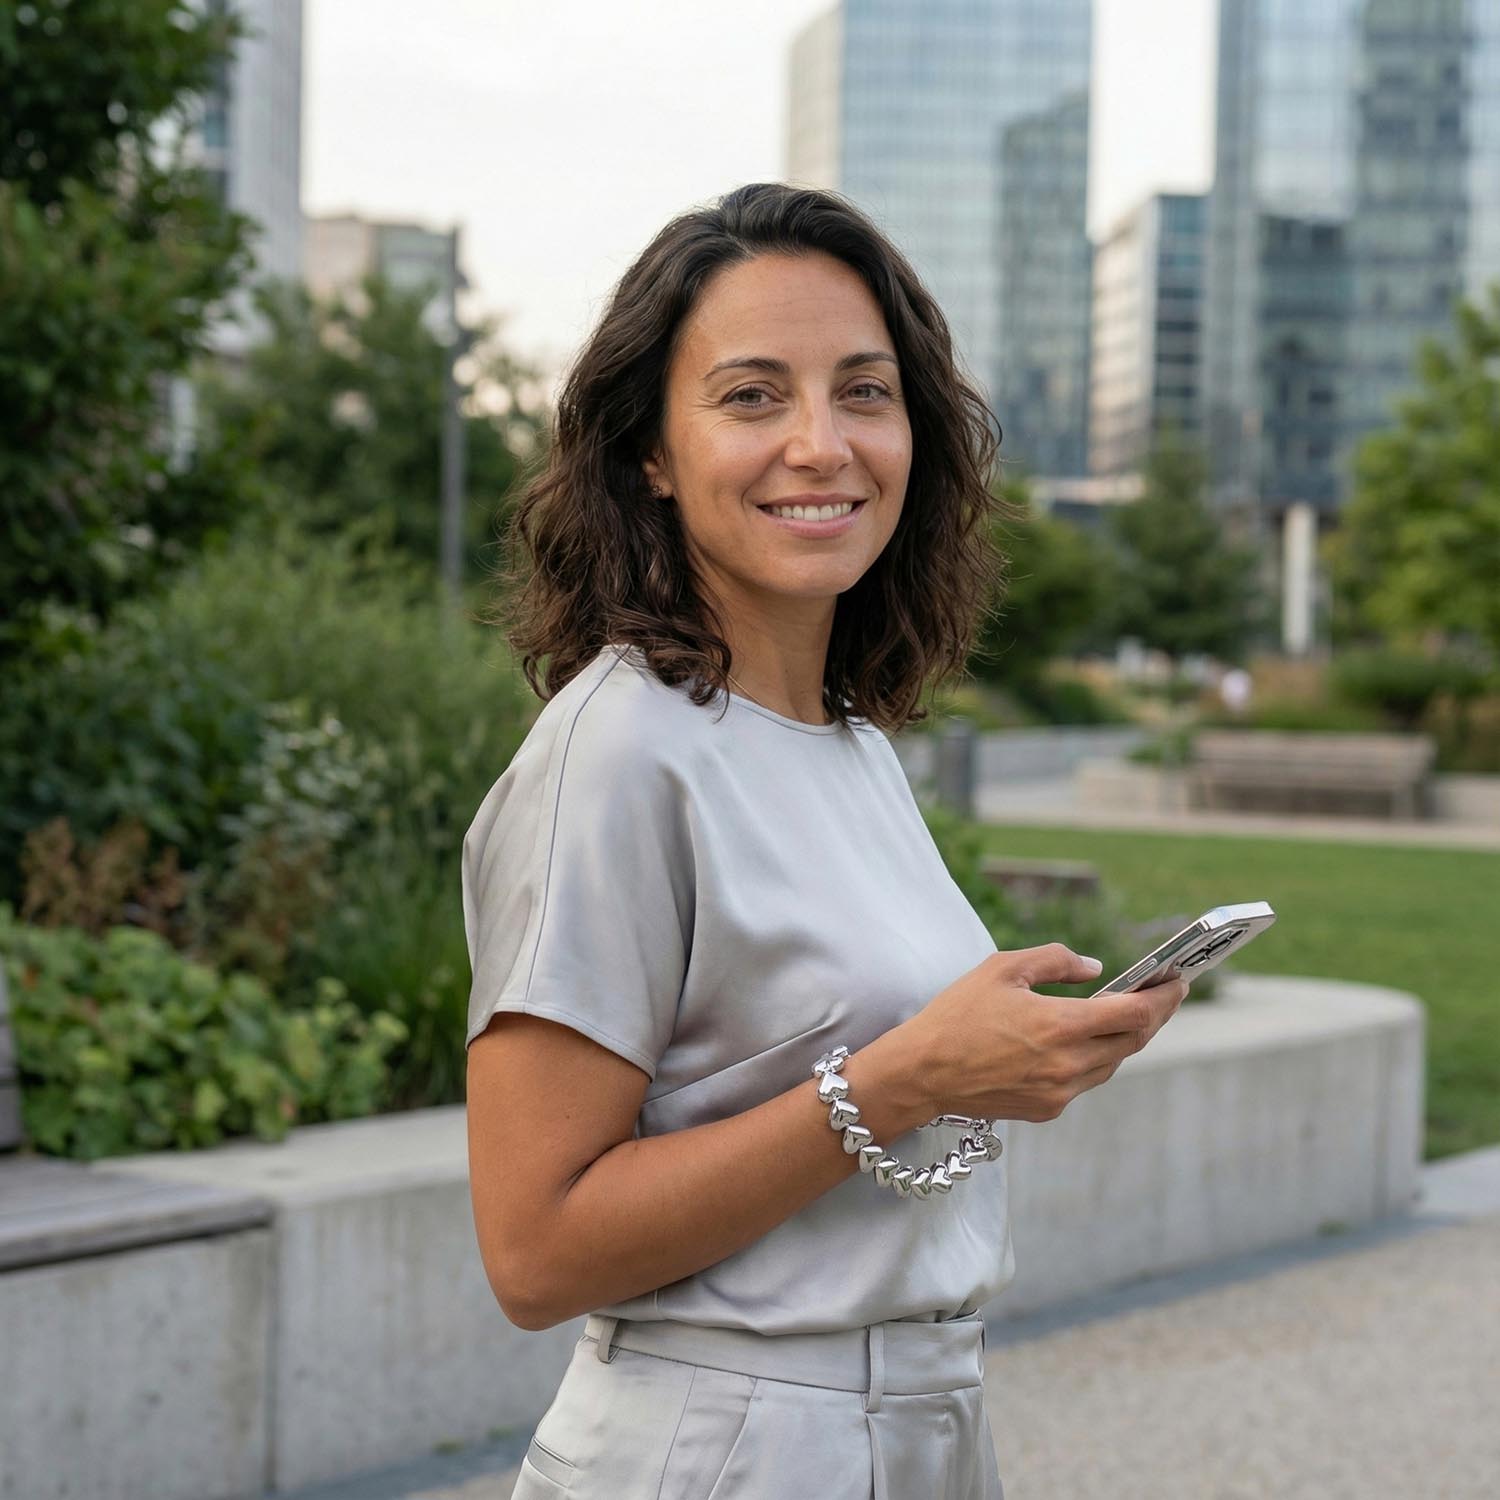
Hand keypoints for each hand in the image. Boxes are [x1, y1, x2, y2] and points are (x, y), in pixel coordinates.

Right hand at [903, 943, 1188, 1123]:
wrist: (922, 1074)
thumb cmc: (957, 1015)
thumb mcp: (1002, 968)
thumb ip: (1056, 961)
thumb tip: (1097, 969)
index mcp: (1060, 1025)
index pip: (1135, 1013)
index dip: (1163, 996)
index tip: (1178, 979)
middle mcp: (1069, 1065)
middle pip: (1134, 1041)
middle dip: (1155, 1014)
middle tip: (1165, 991)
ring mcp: (1060, 1093)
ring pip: (1113, 1063)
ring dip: (1126, 1037)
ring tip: (1130, 1012)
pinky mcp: (1048, 1109)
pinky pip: (1086, 1080)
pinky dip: (1095, 1057)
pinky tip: (1087, 1039)